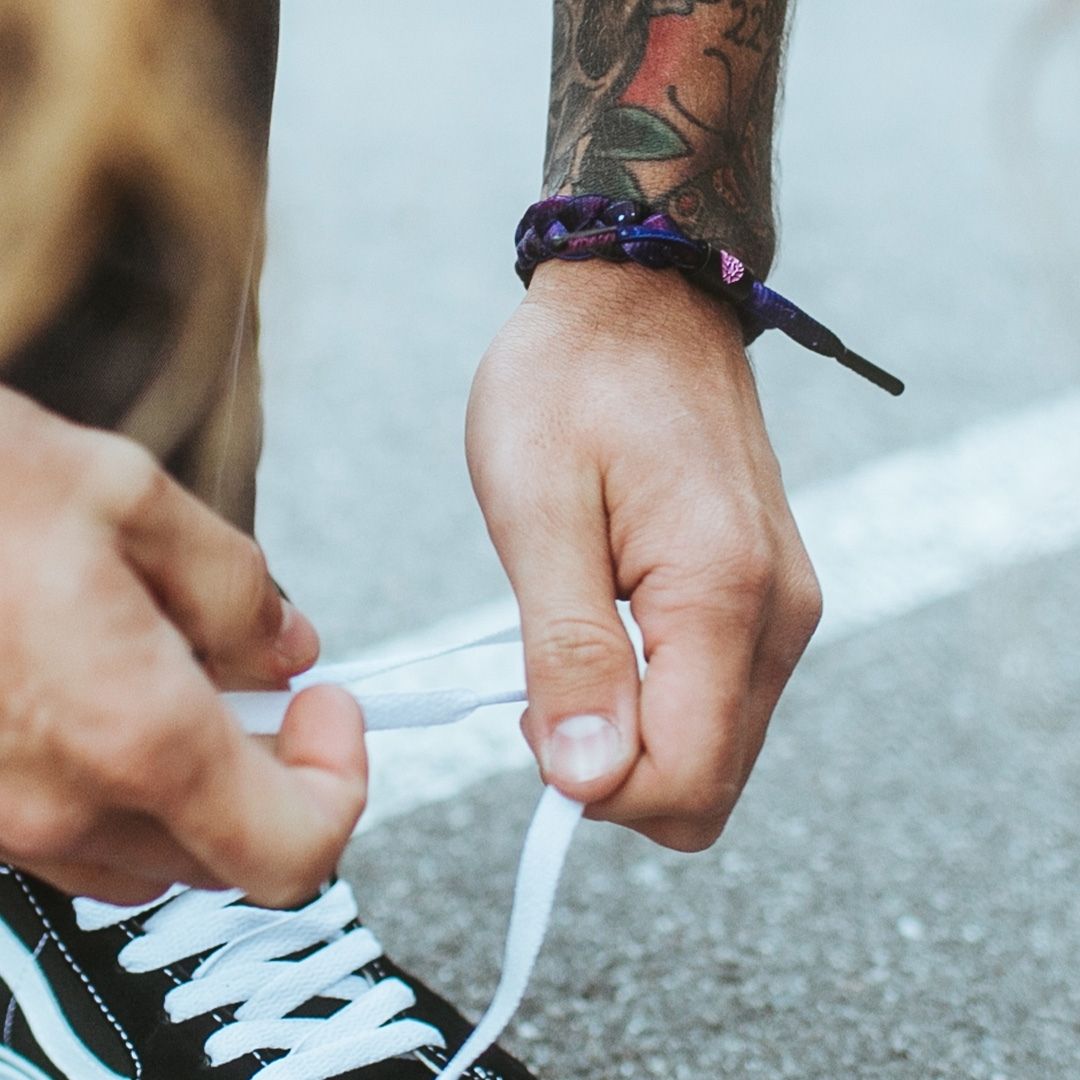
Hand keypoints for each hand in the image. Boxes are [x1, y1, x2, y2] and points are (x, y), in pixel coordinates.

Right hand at [0, 389, 366, 905]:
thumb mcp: (130, 498)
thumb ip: (233, 589)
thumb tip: (287, 651)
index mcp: (131, 734)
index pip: (293, 850)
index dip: (340, 784)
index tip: (329, 706)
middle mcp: (60, 806)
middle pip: (226, 856)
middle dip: (272, 775)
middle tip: (268, 684)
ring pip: (149, 853)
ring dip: (196, 783)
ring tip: (180, 671)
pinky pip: (73, 831)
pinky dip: (119, 778)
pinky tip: (102, 682)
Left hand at [467, 260, 820, 849]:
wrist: (643, 299)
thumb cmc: (573, 384)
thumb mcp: (538, 510)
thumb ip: (569, 653)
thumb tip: (587, 781)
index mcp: (721, 596)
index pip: (684, 783)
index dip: (594, 786)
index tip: (531, 712)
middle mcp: (780, 617)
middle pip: (708, 785)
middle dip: (615, 770)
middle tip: (547, 676)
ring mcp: (786, 609)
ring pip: (717, 750)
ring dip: (634, 731)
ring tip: (576, 632)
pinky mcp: (772, 598)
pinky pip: (721, 699)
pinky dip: (658, 698)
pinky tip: (613, 625)